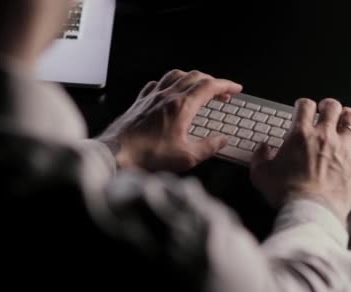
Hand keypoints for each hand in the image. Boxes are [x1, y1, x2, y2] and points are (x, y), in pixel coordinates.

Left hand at [97, 70, 242, 171]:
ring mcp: (151, 97)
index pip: (209, 86)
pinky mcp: (139, 102)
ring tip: (198, 87)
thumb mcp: (186, 157)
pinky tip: (169, 91)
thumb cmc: (147, 156)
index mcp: (181, 106)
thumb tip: (221, 140)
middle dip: (212, 82)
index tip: (235, 89)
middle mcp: (166, 96)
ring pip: (175, 75)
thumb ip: (208, 147)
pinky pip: (156, 83)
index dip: (226, 85)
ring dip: (191, 77)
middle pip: (195, 76)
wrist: (115, 154)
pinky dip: (169, 83)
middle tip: (221, 93)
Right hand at [251, 98, 350, 224]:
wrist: (309, 210)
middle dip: (328, 105)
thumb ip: (259, 156)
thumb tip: (262, 148)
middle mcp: (323, 136)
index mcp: (299, 135)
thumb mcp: (260, 173)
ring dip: (347, 116)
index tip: (302, 107)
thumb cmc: (286, 193)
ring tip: (345, 117)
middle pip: (332, 107)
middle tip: (325, 108)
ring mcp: (343, 147)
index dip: (303, 104)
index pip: (304, 106)